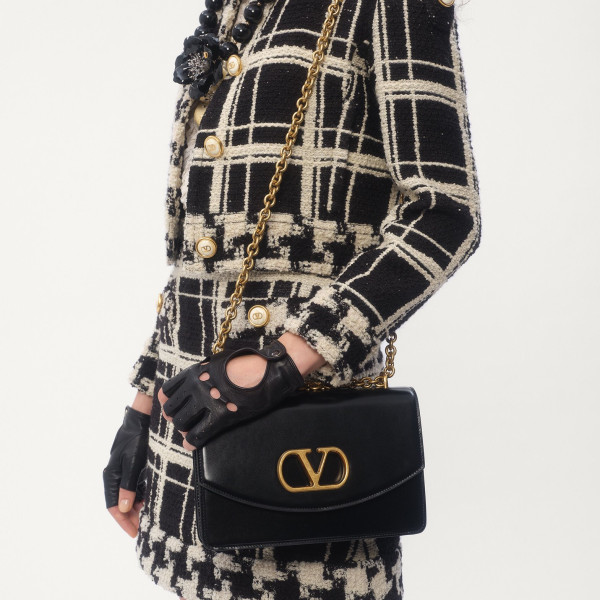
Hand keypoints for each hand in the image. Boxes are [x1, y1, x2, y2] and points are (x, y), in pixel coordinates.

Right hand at [103, 405, 149, 537]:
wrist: (141, 419)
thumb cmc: (136, 440)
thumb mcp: (133, 464)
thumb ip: (128, 486)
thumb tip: (124, 508)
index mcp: (111, 476)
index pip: (114, 506)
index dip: (123, 521)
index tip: (134, 533)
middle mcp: (115, 476)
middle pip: (122, 503)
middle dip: (132, 517)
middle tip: (144, 528)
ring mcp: (124, 472)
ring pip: (129, 496)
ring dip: (138, 507)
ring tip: (150, 517)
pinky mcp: (133, 467)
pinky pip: (136, 487)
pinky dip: (142, 496)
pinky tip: (152, 500)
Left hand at [158, 339, 304, 449]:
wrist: (267, 370)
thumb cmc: (247, 364)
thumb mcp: (219, 362)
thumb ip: (205, 372)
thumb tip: (200, 378)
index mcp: (195, 372)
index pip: (168, 390)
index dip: (168, 401)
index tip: (170, 406)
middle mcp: (196, 386)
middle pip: (172, 408)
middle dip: (175, 416)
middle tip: (182, 421)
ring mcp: (207, 402)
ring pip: (182, 422)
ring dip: (183, 428)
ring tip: (188, 432)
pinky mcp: (221, 416)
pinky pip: (198, 433)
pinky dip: (192, 441)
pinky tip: (192, 444)